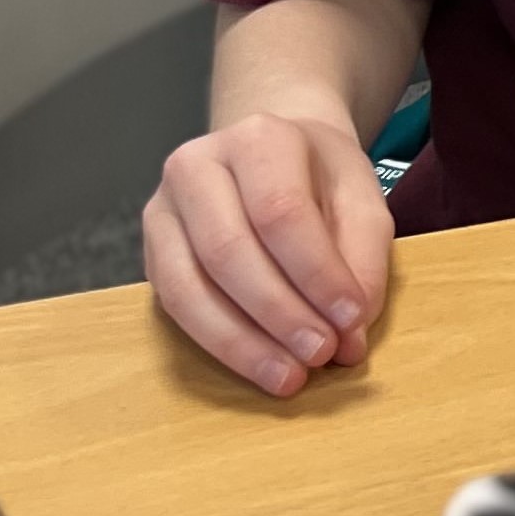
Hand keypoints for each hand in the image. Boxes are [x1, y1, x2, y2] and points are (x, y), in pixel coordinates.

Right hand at [145, 110, 392, 395]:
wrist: (272, 155)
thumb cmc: (319, 177)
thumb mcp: (361, 199)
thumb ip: (363, 259)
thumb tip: (350, 333)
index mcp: (259, 139)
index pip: (281, 211)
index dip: (316, 272)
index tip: (351, 319)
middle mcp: (197, 167)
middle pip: (229, 251)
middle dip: (279, 313)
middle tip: (321, 354)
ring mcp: (163, 209)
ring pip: (190, 287)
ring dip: (244, 342)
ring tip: (291, 376)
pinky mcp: (152, 252)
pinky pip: (176, 306)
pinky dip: (220, 343)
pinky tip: (259, 365)